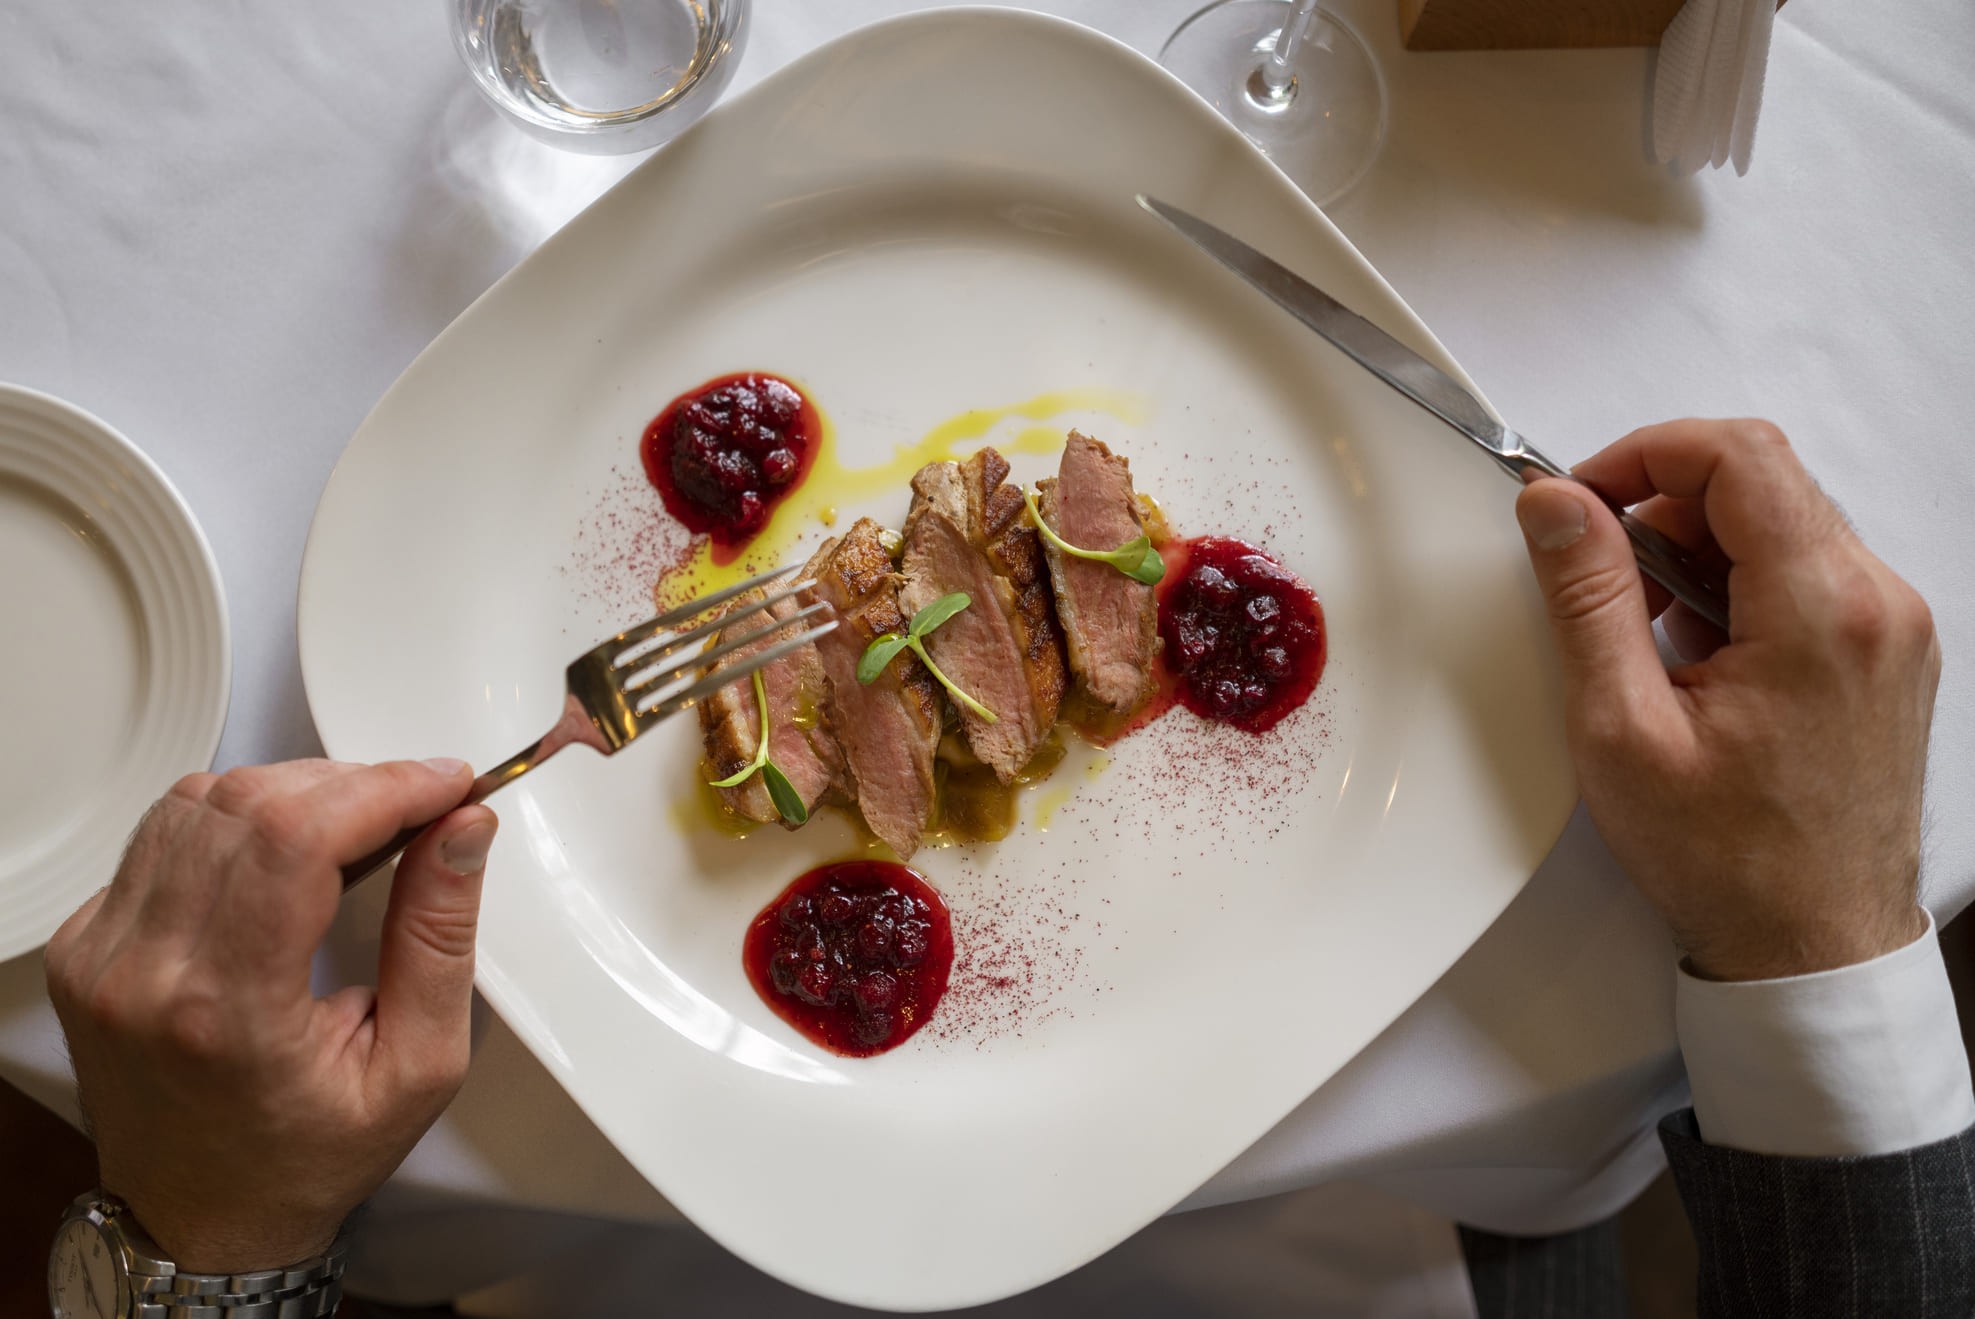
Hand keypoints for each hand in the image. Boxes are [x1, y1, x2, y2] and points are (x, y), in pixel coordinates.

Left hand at [45, 759, 497, 1272]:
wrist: (202, 1219)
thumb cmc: (306, 1158)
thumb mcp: (416, 1066)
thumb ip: (439, 937)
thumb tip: (462, 829)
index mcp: (228, 1010)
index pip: (295, 836)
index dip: (382, 787)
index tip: (443, 785)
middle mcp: (145, 973)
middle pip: (248, 803)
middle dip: (348, 783)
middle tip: (411, 808)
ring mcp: (101, 955)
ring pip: (197, 800)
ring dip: (290, 793)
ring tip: (351, 828)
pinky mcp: (83, 944)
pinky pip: (161, 835)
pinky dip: (232, 823)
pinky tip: (280, 858)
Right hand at [1514, 419, 1937, 980]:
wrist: (1815, 949)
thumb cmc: (1727, 861)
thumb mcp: (1621, 728)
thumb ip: (1587, 598)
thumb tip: (1556, 504)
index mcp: (1821, 610)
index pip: (1738, 456)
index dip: (1643, 454)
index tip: (1582, 500)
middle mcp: (1879, 603)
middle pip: (1762, 482)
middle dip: (1663, 505)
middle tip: (1600, 576)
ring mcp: (1894, 627)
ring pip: (1783, 523)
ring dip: (1698, 551)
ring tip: (1646, 639)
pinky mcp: (1888, 652)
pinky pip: (1808, 572)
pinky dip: (1739, 589)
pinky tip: (1696, 660)